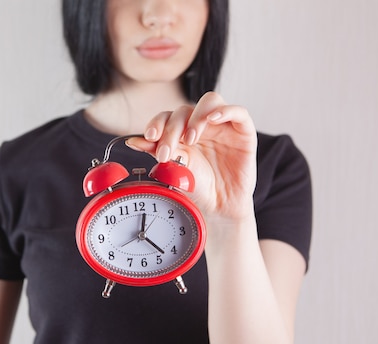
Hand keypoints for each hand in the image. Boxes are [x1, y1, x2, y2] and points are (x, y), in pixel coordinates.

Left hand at [126, 92, 257, 220]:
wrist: (220, 207)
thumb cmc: (199, 188)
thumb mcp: (175, 169)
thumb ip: (158, 151)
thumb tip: (133, 140)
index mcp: (182, 131)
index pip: (167, 117)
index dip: (157, 123)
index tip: (149, 137)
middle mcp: (201, 125)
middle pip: (184, 110)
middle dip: (172, 129)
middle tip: (167, 151)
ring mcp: (222, 126)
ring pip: (209, 102)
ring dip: (196, 117)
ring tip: (190, 139)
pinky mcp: (243, 131)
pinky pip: (238, 112)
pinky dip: (225, 111)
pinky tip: (213, 119)